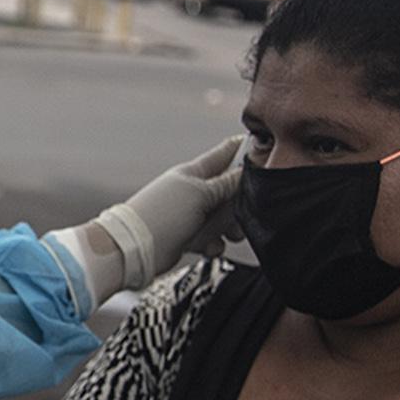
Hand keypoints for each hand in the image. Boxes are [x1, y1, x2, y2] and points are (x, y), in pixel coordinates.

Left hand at [47, 134, 244, 311]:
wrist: (132, 249)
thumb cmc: (162, 215)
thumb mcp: (200, 195)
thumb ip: (226, 185)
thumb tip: (248, 172)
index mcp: (194, 173)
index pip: (224, 153)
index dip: (244, 150)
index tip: (267, 151)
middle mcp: (193, 191)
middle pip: (228, 190)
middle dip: (240, 202)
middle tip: (245, 213)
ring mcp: (189, 214)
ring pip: (222, 216)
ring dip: (228, 227)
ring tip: (230, 235)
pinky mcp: (186, 236)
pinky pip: (210, 237)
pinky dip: (213, 243)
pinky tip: (209, 248)